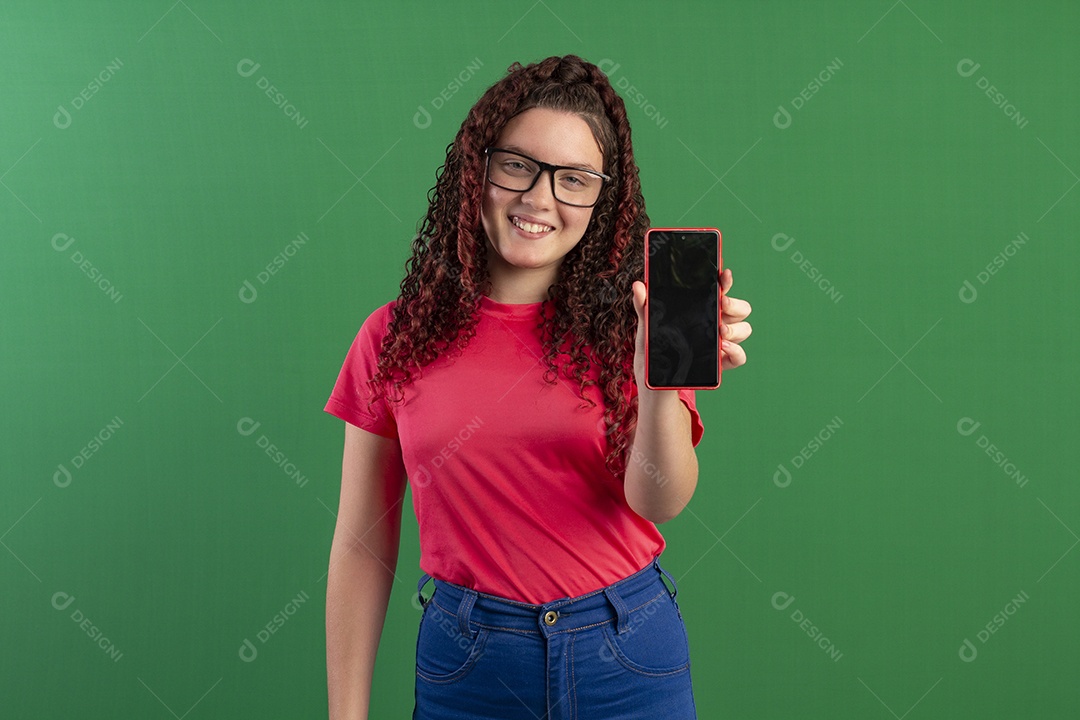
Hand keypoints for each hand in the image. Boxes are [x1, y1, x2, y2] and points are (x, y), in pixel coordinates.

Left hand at [631, 267, 752, 386]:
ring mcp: (722, 342)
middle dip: (735, 305)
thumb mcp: (647, 327)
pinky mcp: (722, 362)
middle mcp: (716, 323)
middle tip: (722, 305)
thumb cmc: (653, 348)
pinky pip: (740, 356)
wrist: (654, 381)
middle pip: (741, 308)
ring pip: (744, 329)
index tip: (723, 274)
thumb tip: (637, 285)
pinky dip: (736, 352)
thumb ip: (644, 306)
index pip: (721, 290)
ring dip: (735, 329)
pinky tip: (723, 349)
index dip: (725, 281)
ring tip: (720, 332)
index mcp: (702, 309)